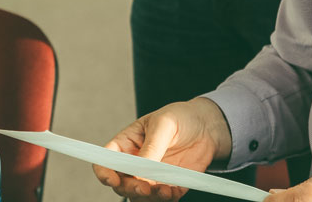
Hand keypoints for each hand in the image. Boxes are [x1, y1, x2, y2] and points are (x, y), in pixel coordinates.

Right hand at [93, 98, 232, 200]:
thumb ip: (152, 147)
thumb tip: (140, 171)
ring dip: (149, 198)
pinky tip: (173, 192)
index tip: (113, 180)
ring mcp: (152, 176)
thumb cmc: (181, 117)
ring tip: (164, 191)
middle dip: (130, 189)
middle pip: (122, 184)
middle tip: (144, 188)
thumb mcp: (164, 124)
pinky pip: (163, 199)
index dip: (105, 172)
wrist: (207, 126)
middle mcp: (136, 163)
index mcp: (127, 143)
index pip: (106, 160)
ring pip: (140, 196)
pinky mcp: (169, 185)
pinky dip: (166, 199)